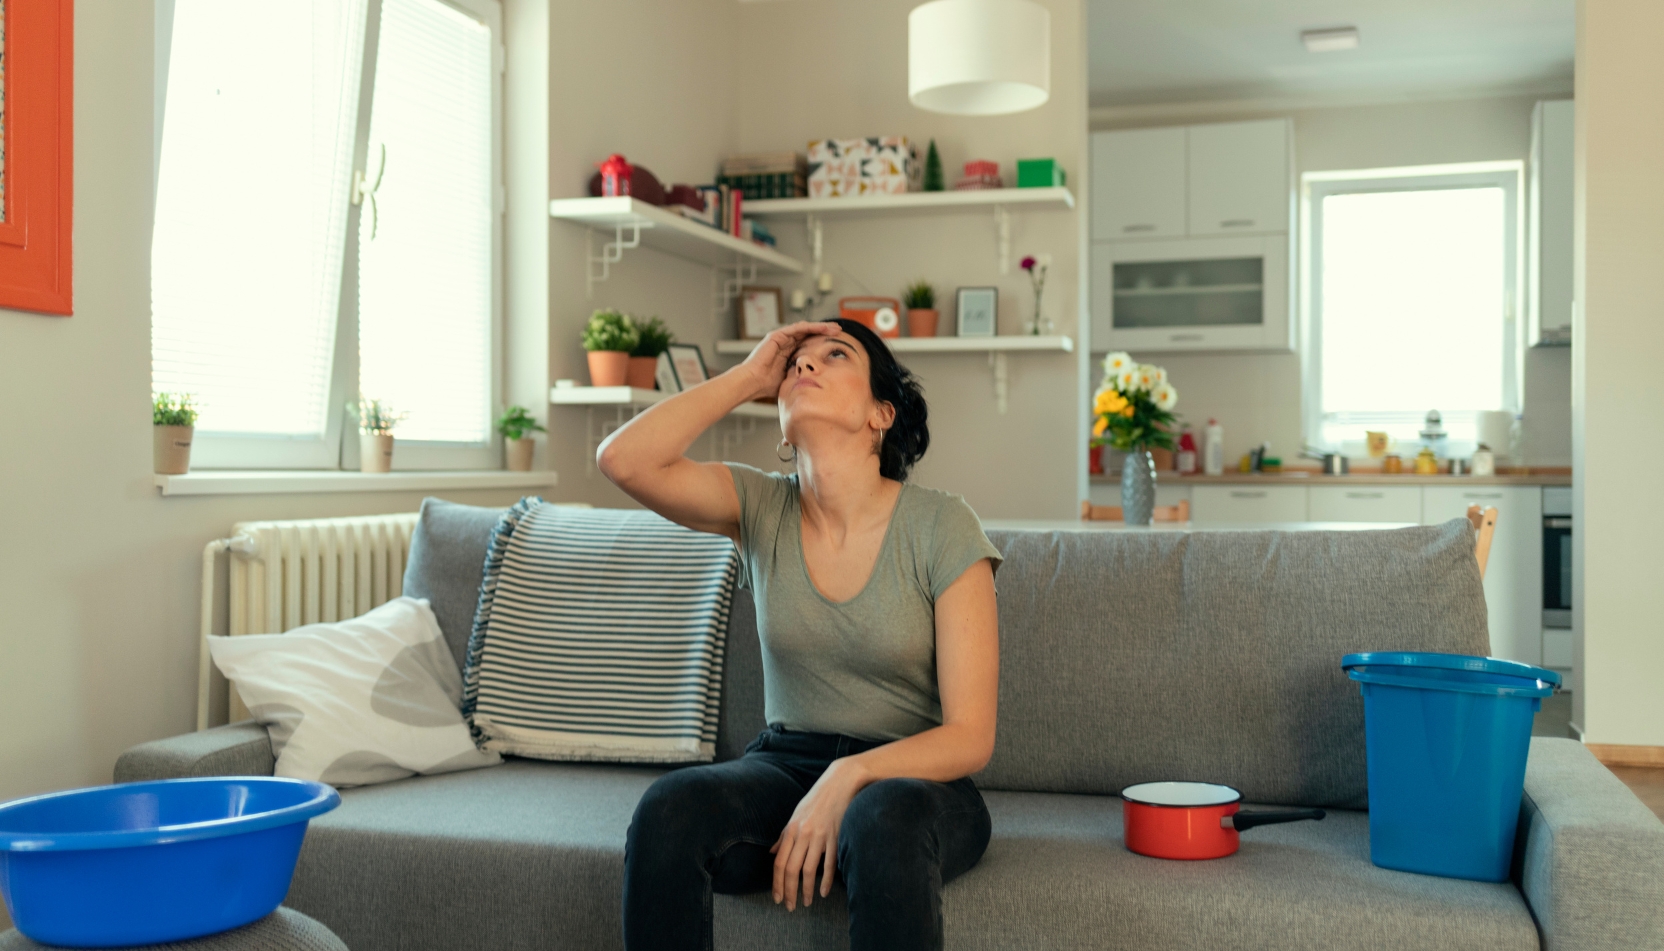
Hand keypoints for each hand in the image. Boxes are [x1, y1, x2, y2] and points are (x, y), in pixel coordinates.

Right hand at [738, 322, 839, 400]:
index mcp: (788, 353)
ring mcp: (781, 338)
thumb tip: (815, 385)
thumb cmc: (767, 386)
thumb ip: (800, 376)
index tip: (836, 344)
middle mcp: (785, 343)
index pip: (808, 344)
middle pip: (808, 334)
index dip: (822, 342)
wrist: (752, 383)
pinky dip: (811, 326)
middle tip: (838, 331)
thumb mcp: (790, 380)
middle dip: (824, 332)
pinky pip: (797, 328)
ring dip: (820, 327)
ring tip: (834, 328)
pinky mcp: (777, 335)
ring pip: (805, 328)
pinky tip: (822, 327)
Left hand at [771, 757, 865, 909]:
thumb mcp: (796, 815)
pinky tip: (823, 892)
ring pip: (809, 870)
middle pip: (791, 869)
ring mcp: (820, 836)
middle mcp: (803, 834)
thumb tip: (772, 852)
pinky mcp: (837, 837)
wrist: (840, 782)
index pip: (779, 862)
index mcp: (791, 829)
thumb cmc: (817, 799)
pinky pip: (830, 863)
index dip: (776, 883)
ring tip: (807, 902)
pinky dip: (826, 880)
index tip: (777, 898)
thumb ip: (784, 836)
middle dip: (789, 891)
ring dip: (807, 890)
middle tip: (790, 906)